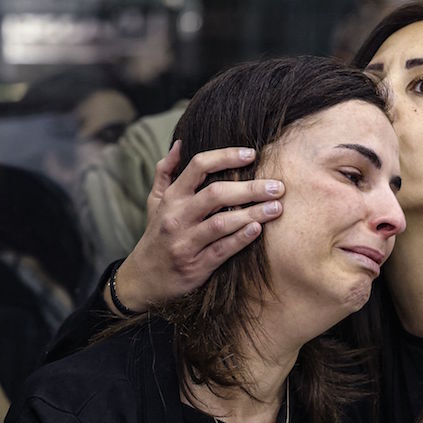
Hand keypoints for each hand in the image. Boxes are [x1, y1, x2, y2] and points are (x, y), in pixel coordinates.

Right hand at [110, 142, 284, 312]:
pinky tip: (258, 229)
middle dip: (250, 188)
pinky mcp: (196, 266)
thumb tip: (180, 144)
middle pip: (216, 194)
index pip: (198, 167)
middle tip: (278, 186)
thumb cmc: (156, 234)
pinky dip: (241, 239)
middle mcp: (177, 217)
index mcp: (171, 197)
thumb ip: (165, 171)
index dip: (226, 156)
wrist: (144, 278)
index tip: (251, 154)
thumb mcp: (154, 201)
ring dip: (253, 214)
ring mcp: (186, 242)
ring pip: (222, 223)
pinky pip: (222, 250)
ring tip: (277, 207)